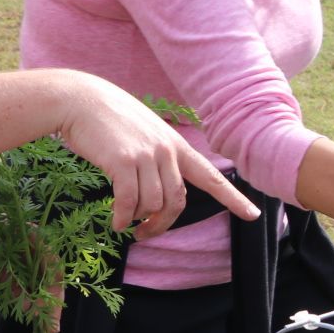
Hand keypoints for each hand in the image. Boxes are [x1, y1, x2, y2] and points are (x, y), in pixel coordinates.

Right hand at [50, 74, 260, 236]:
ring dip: (139, 218)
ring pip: (153, 203)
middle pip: (177, 201)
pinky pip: (130, 200)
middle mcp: (167, 151)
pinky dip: (124, 216)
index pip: (211, 176)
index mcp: (177, 146)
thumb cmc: (110, 120)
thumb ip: (158, 159)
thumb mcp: (146, 134)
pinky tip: (117, 223)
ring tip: (126, 220)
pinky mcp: (123, 161)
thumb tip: (156, 197)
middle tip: (146, 233)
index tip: (253, 214)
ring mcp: (146, 155)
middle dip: (163, 223)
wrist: (80, 99)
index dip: (233, 198)